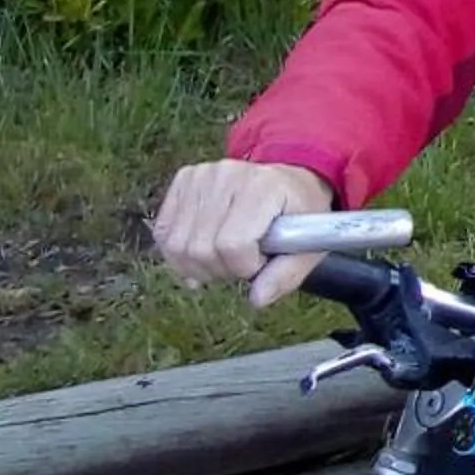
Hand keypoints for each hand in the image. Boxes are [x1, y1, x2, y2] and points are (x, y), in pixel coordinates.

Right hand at [152, 159, 337, 308]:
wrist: (287, 180)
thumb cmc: (299, 212)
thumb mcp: (311, 243)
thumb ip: (287, 274)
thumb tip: (257, 299)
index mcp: (264, 188)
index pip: (232, 245)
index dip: (243, 267)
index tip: (260, 262)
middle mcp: (228, 175)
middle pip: (200, 248)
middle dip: (219, 270)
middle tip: (240, 263)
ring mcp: (202, 175)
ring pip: (176, 244)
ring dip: (196, 265)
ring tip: (222, 257)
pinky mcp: (184, 179)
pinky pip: (164, 232)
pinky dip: (178, 252)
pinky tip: (202, 249)